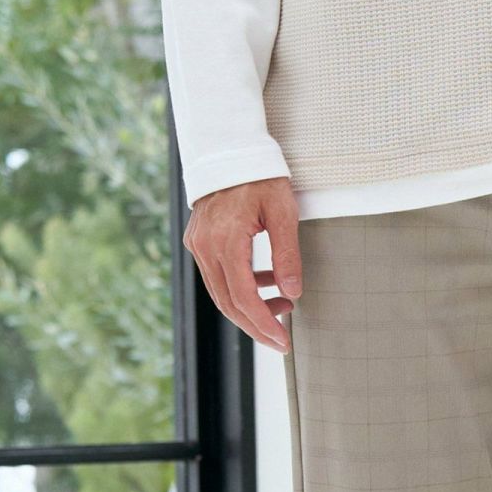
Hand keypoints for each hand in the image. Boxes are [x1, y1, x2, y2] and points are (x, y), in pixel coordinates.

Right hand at [183, 176, 300, 352]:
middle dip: (257, 326)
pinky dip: (242, 288)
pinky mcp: (198, 242)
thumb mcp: (283, 212)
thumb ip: (287, 255)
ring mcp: (198, 245)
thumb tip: (293, 293)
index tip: (283, 341)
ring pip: (222, 294)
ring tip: (283, 305)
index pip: (244, 298)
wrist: (229, 150)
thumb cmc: (260, 177)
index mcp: (226, 241)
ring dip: (251, 308)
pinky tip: (267, 283)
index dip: (264, 324)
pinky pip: (218, 277)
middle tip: (282, 339)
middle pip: (229, 304)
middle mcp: (206, 247)